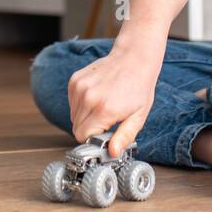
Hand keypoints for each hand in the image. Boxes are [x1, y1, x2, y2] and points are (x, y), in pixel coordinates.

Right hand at [67, 41, 162, 156]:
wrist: (133, 58)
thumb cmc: (139, 87)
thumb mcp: (138, 116)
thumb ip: (124, 136)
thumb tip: (112, 152)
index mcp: (104, 110)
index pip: (82, 137)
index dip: (93, 139)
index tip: (104, 134)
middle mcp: (88, 98)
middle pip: (76, 128)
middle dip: (89, 129)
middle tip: (105, 121)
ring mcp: (80, 87)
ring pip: (73, 115)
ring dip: (85, 117)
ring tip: (102, 106)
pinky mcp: (75, 80)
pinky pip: (72, 102)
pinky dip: (81, 104)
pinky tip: (96, 97)